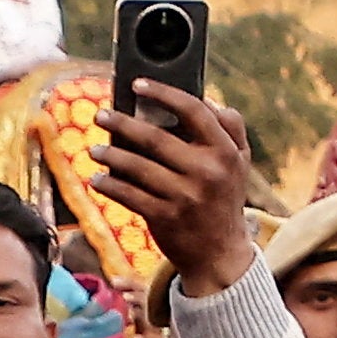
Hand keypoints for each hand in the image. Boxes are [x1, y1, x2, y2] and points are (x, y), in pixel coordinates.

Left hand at [95, 85, 254, 298]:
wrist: (221, 252)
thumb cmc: (225, 199)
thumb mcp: (241, 163)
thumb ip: (231, 129)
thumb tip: (208, 99)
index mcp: (226, 151)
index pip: (195, 111)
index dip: (164, 93)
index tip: (139, 85)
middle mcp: (207, 171)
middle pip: (157, 138)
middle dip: (123, 123)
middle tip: (101, 115)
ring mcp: (185, 194)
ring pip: (138, 166)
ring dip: (111, 155)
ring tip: (95, 150)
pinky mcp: (165, 216)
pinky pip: (129, 195)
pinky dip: (110, 186)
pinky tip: (98, 180)